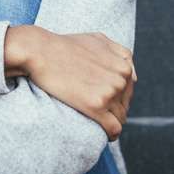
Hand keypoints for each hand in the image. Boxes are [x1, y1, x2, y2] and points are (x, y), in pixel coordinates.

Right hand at [4, 26, 136, 141]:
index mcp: (123, 64)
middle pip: (125, 103)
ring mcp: (109, 91)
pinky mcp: (96, 105)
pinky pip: (113, 129)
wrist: (40, 51)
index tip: (101, 94)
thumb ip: (119, 53)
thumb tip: (133, 74)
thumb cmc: (64, 45)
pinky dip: (111, 134)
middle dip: (113, 106)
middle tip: (93, 105)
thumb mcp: (97, 39)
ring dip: (110, 120)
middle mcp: (120, 77)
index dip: (116, 93)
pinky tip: (104, 134)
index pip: (129, 87)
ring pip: (120, 117)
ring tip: (94, 118)